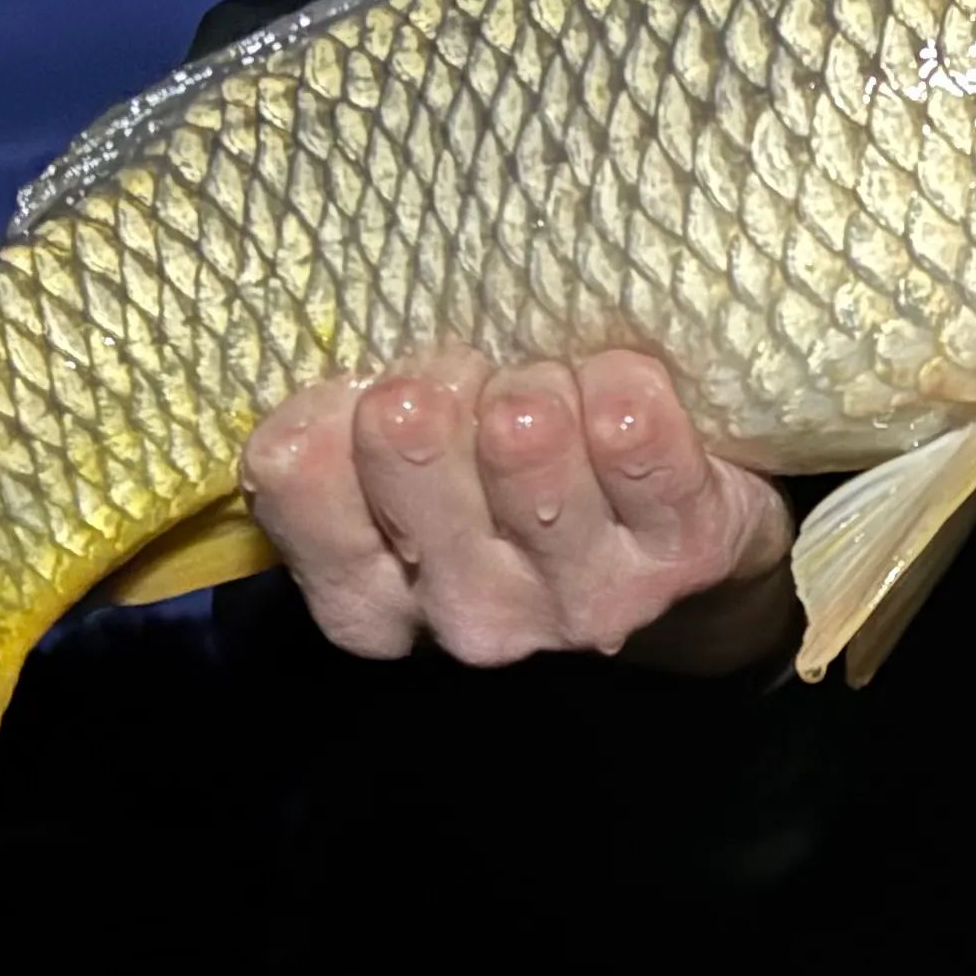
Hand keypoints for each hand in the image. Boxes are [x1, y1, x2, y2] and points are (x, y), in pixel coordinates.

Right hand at [240, 347, 795, 669]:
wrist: (677, 546)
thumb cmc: (514, 478)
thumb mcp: (416, 465)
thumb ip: (355, 423)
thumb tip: (345, 360)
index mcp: (372, 596)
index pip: (293, 473)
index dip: (337, 401)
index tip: (386, 386)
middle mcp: (467, 615)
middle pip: (405, 437)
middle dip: (442, 372)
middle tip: (479, 376)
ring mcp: (577, 598)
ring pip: (521, 436)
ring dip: (537, 381)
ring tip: (555, 387)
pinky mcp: (682, 557)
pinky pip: (633, 436)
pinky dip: (626, 382)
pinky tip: (626, 385)